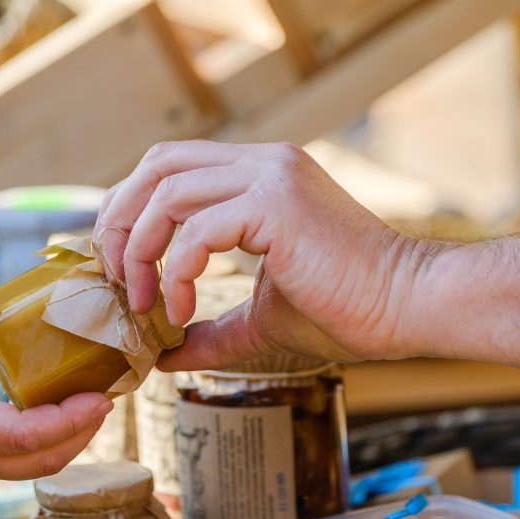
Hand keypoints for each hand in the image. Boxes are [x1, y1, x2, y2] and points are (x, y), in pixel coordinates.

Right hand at [0, 293, 111, 516]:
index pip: (21, 436)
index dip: (69, 420)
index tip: (101, 395)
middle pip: (43, 461)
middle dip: (87, 430)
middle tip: (114, 389)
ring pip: (35, 468)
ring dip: (73, 438)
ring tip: (96, 396)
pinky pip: (18, 465)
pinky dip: (50, 442)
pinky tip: (59, 409)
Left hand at [95, 140, 519, 371]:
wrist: (408, 308)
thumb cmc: (347, 311)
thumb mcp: (261, 320)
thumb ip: (211, 330)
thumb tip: (164, 356)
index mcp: (258, 176)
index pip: (169, 167)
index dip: (130, 209)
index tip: (115, 264)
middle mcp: (262, 163)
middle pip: (156, 165)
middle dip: (120, 220)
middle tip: (112, 279)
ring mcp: (271, 176)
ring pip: (167, 189)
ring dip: (138, 249)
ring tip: (140, 302)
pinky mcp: (277, 203)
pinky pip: (197, 228)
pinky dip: (177, 272)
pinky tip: (182, 312)